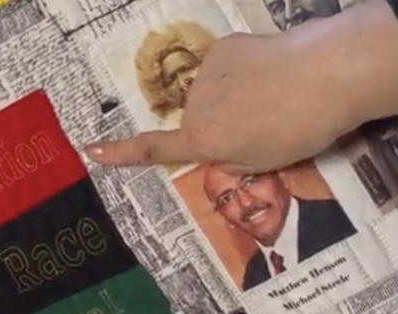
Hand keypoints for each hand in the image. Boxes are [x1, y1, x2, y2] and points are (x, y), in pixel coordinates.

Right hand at [84, 0, 397, 172]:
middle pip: (199, 118)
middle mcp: (195, 107)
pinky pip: (227, 65)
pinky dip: (244, 68)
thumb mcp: (262, 162)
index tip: (91, 150)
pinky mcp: (224, 48)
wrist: (326, 74)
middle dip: (223, 122)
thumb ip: (229, 159)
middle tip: (265, 125)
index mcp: (203, 141)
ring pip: (214, 90)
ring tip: (276, 95)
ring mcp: (207, 75)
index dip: (120, 152)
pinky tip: (272, 71)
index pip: (154, 149)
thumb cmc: (298, 128)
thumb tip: (214, 148)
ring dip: (235, 94)